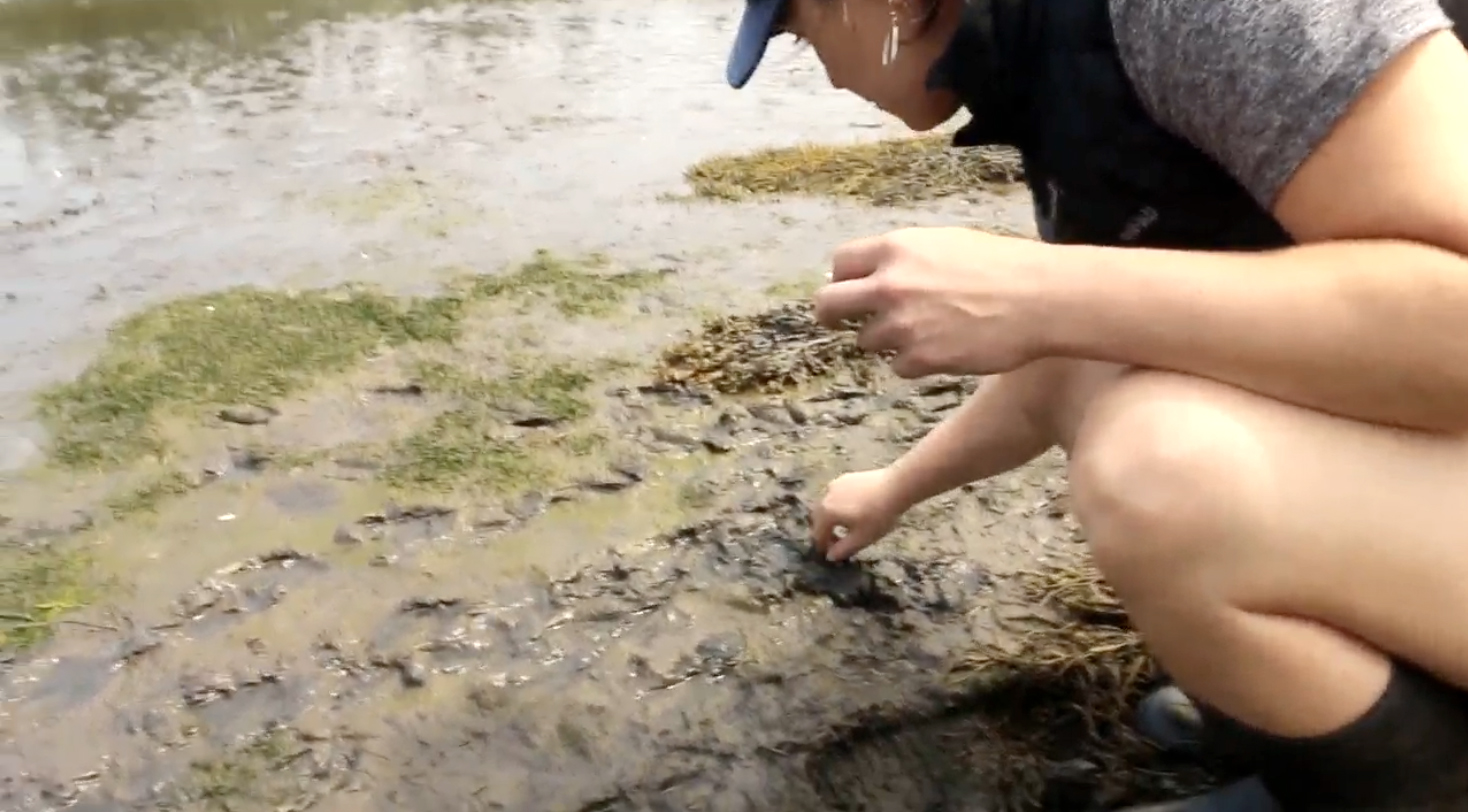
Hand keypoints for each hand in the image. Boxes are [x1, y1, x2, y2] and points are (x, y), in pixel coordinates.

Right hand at [811, 468, 907, 561]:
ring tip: (848, 525)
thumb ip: (843, 550)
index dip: (823, 547)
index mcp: (826, 512)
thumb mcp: (861, 538)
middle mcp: (826, 496)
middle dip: (826, 531)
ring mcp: (835, 484)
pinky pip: (837, 495)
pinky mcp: (846, 477)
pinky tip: (855, 509)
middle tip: (839, 541)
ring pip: (828, 505)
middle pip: (819, 518)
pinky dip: (840, 505)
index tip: (832, 554)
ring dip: (833, 517)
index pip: (818, 534)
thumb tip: (830, 556)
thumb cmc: (878, 516)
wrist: (896, 487)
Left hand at [813, 227, 1056, 377]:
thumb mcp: (947, 243)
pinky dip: (915, 363)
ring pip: (866, 341)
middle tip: (837, 323)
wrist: (1041, 298)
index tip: (848, 288)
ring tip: (925, 332)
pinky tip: (945, 349)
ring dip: (886, 340)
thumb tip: (877, 273)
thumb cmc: (1003, 265)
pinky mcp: (919, 359)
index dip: (843, 278)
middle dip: (830, 315)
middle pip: (829, 305)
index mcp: (896, 249)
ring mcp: (901, 325)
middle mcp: (889, 286)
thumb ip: (907, 259)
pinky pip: (898, 366)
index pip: (840, 263)